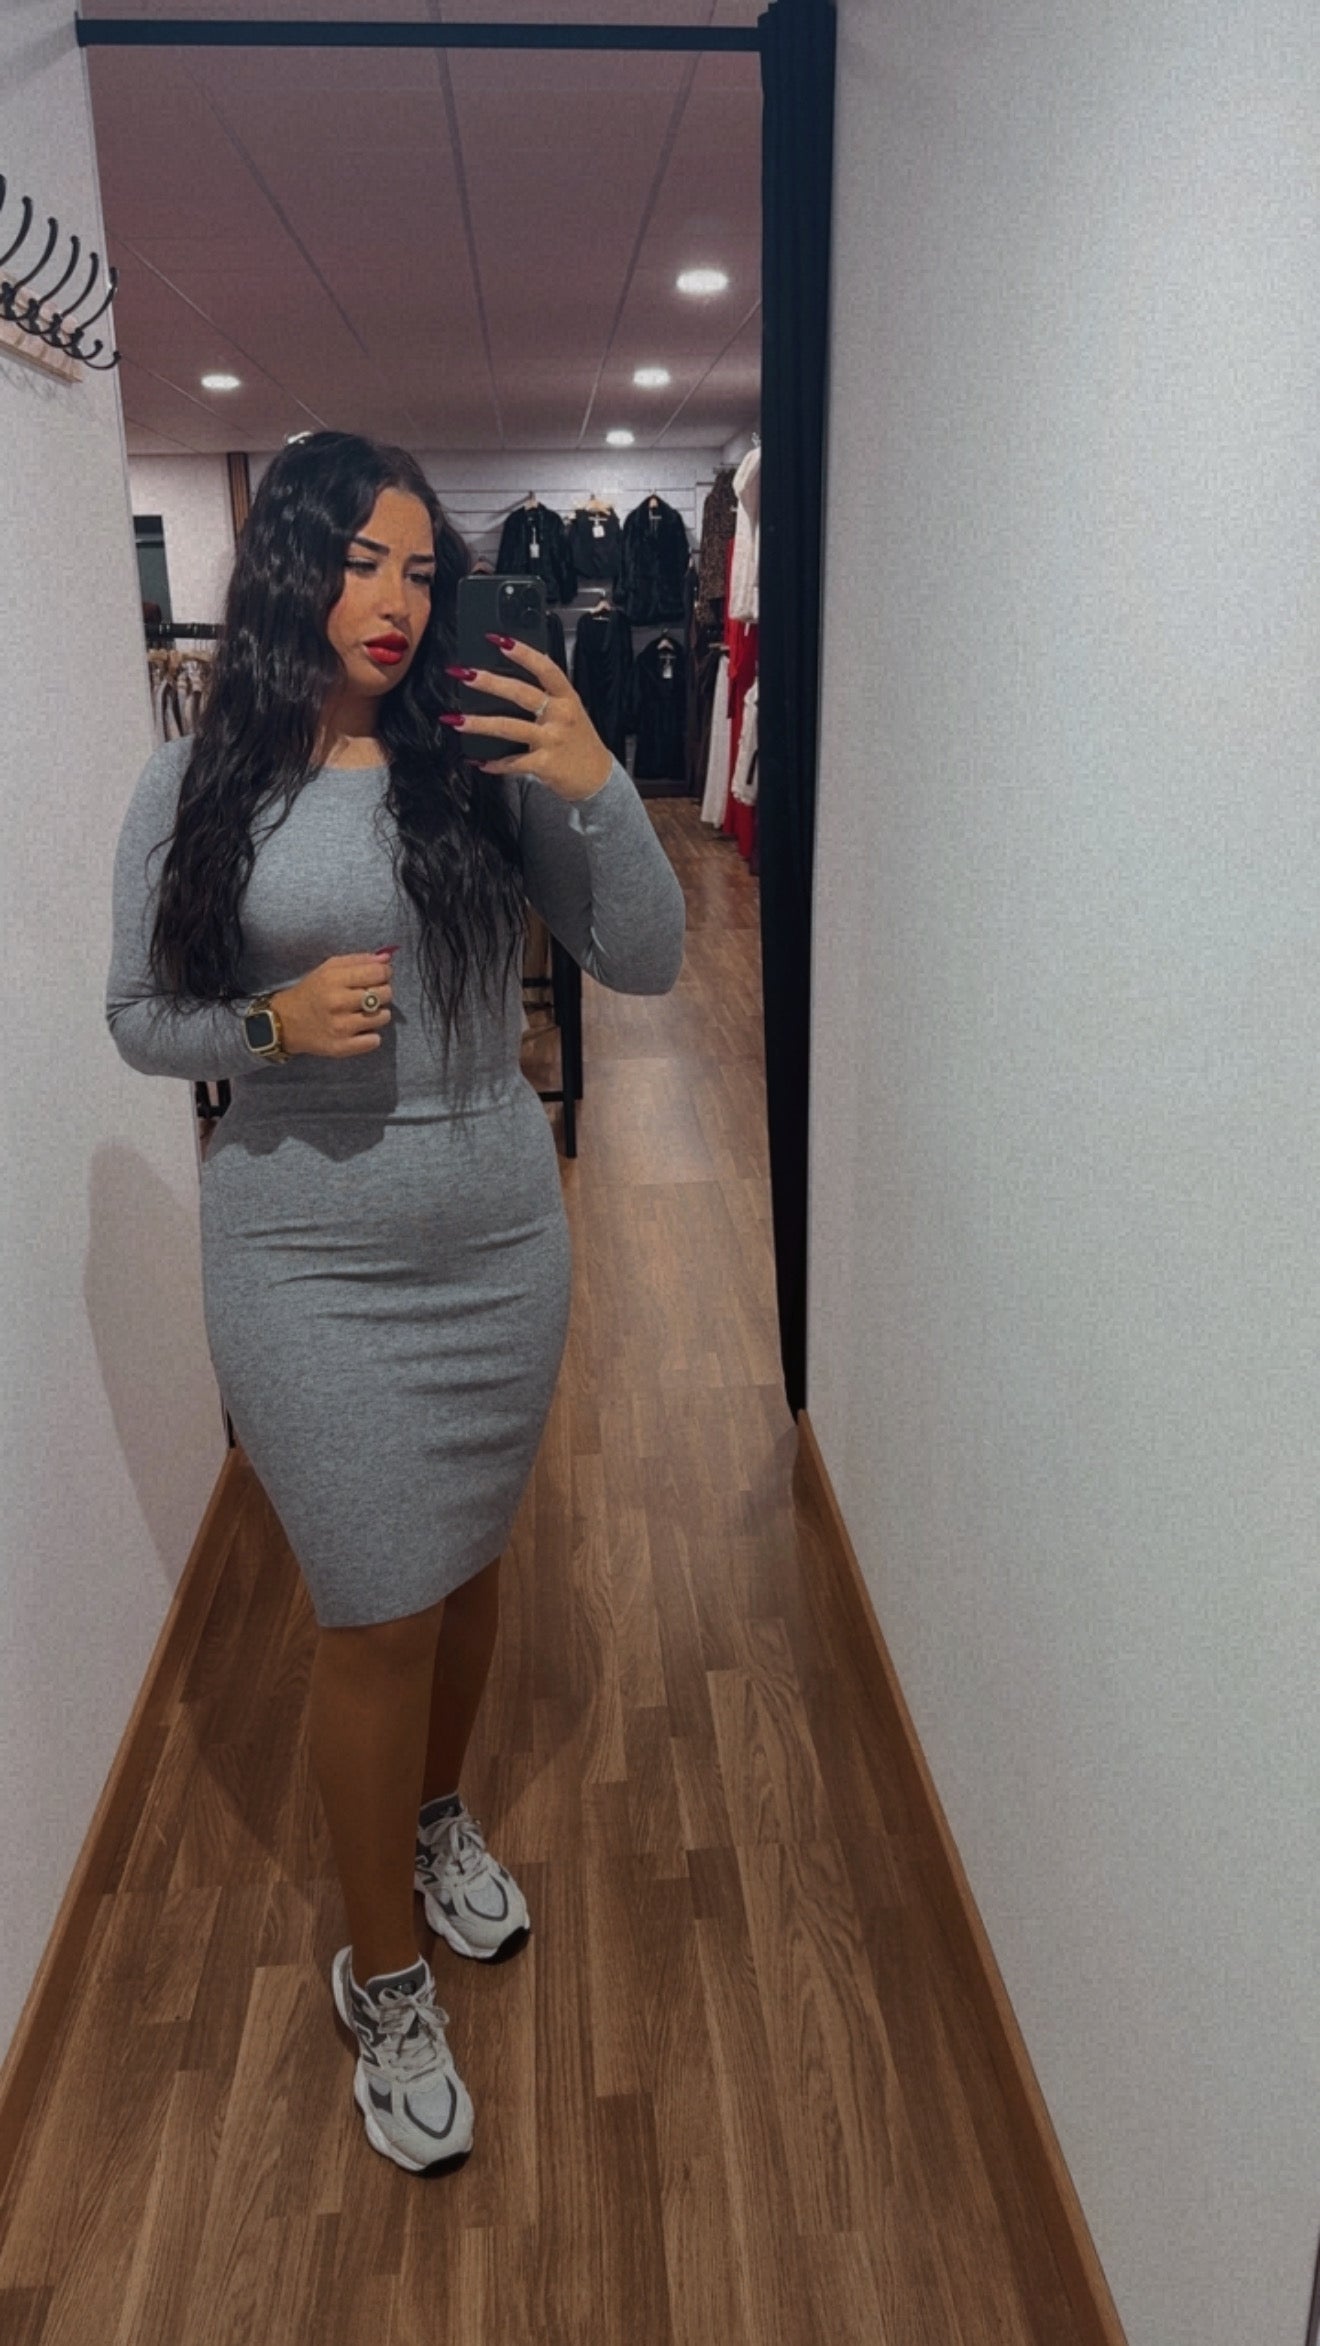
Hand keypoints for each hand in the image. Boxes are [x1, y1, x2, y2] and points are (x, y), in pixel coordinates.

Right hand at [271, 952, 394, 1056]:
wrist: (285, 1022)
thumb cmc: (312, 992)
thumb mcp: (328, 969)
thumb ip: (358, 960)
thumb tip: (387, 958)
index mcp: (334, 979)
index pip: (378, 972)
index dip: (384, 972)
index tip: (380, 976)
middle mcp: (338, 1002)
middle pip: (385, 994)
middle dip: (383, 992)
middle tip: (371, 995)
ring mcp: (340, 1027)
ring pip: (383, 1017)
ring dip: (379, 1014)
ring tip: (364, 1012)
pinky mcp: (341, 1047)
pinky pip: (374, 1041)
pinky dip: (371, 1035)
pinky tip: (361, 1029)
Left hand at [441, 637, 614, 801]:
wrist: (597, 778)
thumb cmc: (579, 742)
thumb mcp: (571, 711)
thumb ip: (548, 694)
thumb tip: (514, 676)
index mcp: (566, 698)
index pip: (545, 668)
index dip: (523, 653)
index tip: (499, 640)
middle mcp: (559, 715)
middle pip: (521, 693)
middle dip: (489, 682)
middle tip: (464, 674)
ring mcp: (552, 740)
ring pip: (510, 727)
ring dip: (479, 724)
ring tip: (455, 720)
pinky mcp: (545, 764)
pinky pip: (513, 763)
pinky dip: (494, 764)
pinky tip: (478, 761)